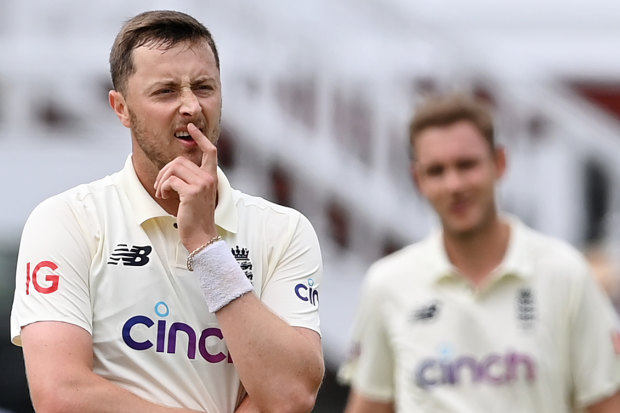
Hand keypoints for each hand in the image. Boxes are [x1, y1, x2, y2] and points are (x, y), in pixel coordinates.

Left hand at [154, 123, 218, 250]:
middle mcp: (209, 178)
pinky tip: (164, 197)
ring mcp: (202, 185)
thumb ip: (192, 179)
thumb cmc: (196, 217)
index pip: (210, 151)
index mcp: (212, 177)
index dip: (200, 137)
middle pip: (181, 160)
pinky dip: (163, 188)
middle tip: (162, 186)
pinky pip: (171, 181)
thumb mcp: (197, 194)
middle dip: (165, 171)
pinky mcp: (192, 193)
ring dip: (162, 180)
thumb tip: (174, 168)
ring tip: (162, 192)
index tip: (191, 128)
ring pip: (174, 168)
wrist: (202, 236)